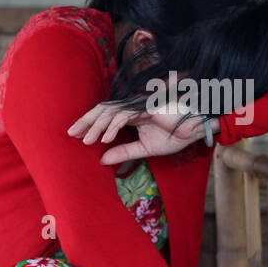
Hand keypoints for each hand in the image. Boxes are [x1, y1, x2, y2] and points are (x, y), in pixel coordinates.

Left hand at [67, 102, 209, 164]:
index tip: (77, 136)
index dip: (90, 124)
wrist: (196, 129)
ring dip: (97, 127)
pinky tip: (105, 140)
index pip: (105, 116)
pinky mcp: (146, 109)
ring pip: (110, 112)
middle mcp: (132, 107)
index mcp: (131, 114)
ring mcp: (138, 106)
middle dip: (85, 121)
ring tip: (87, 141)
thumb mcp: (144, 148)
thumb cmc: (175, 134)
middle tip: (71, 134)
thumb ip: (124, 152)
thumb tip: (102, 160)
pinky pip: (125, 117)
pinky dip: (113, 127)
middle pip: (102, 110)